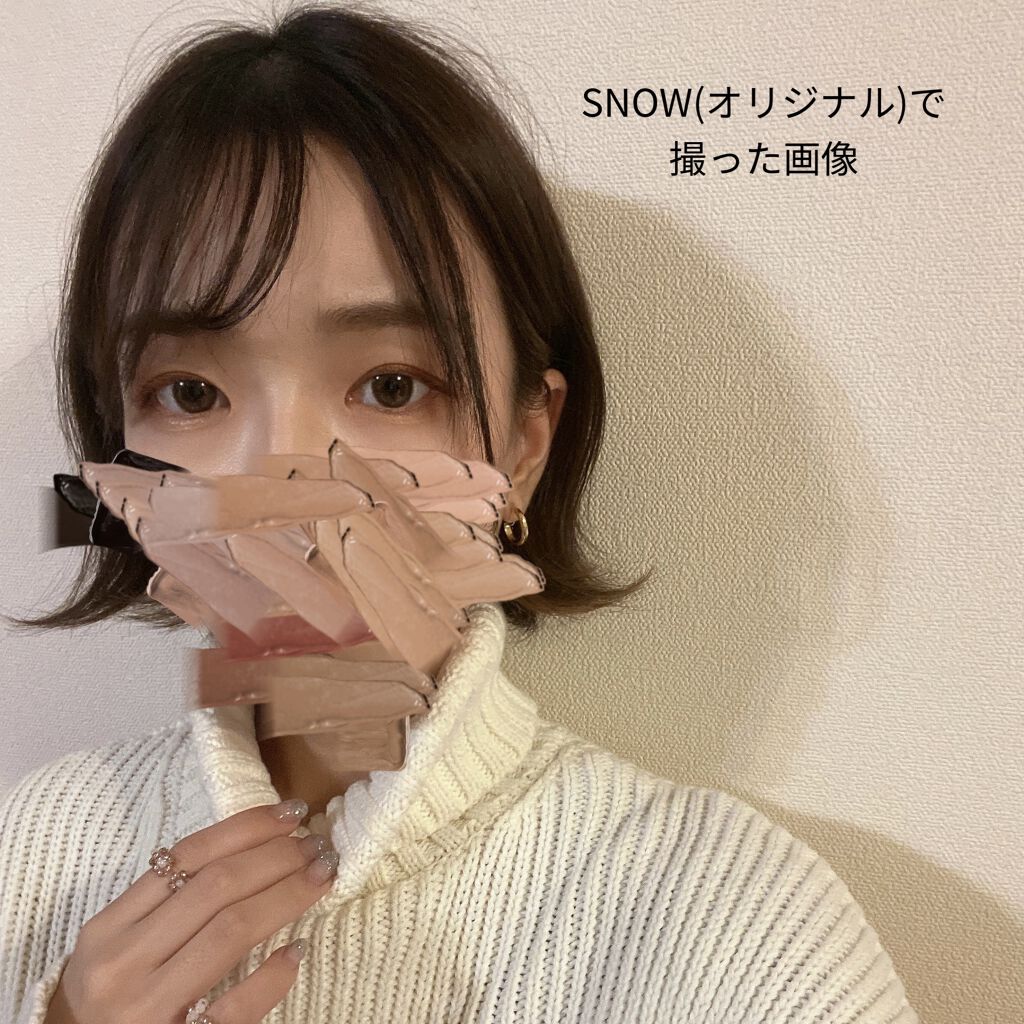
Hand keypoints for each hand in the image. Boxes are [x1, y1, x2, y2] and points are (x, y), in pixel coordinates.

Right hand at [44, 801, 335, 1023]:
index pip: (187, 857)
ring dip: (285, 895)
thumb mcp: (121, 945)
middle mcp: (122, 964)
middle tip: (315, 844)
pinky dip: (270, 975)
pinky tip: (296, 950)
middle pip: (215, 887)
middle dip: (275, 857)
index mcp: (108, 929)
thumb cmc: (114, 998)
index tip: (289, 813)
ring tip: (321, 875)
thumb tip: (255, 846)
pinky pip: (235, 1006)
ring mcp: (147, 1009)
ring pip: (230, 931)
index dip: (246, 828)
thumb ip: (168, 902)